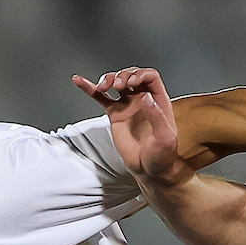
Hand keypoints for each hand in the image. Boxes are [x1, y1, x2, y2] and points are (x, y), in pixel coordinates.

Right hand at [72, 67, 188, 186]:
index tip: (131, 83)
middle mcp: (143, 99)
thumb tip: (145, 97)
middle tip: (117, 85)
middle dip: (123, 76)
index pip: (150, 77)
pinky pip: (101, 98)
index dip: (140, 74)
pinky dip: (90, 89)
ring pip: (116, 83)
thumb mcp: (165, 137)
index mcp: (158, 101)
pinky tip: (80, 81)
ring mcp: (128, 106)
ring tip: (103, 86)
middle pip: (132, 75)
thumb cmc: (162, 156)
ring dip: (109, 79)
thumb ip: (157, 117)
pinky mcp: (115, 115)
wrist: (149, 170)